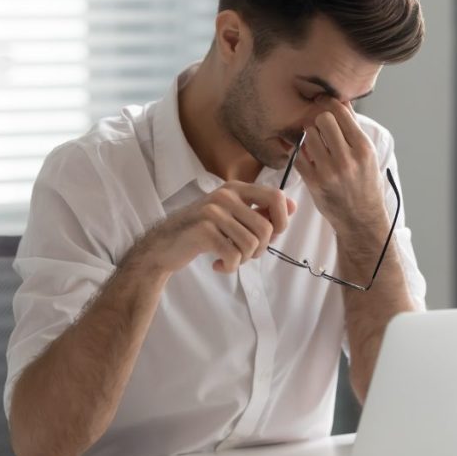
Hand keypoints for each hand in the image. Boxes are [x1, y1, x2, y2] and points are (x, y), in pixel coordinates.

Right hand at [142, 182, 295, 273]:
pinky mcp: (204, 231)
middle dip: (260, 249)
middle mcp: (225, 195)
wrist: (163, 246)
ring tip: (230, 258)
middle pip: (266, 228)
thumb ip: (260, 211)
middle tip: (244, 254)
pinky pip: (234, 255)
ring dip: (244, 259)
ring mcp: (213, 211)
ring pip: (251, 244)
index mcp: (235, 188)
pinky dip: (230, 267)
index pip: (276, 197)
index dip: (282, 220)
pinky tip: (218, 265)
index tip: (271, 235)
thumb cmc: (202, 231)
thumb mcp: (232, 216)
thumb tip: (293, 206)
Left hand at [293, 98, 387, 238]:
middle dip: (319, 119)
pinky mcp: (314, 182)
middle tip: (319, 125)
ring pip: (308, 136)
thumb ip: (353, 127)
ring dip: (309, 135)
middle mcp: (347, 159)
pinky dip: (301, 153)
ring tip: (315, 142)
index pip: (340, 112)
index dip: (329, 104)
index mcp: (363, 148)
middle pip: (322, 120)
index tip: (324, 103)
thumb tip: (341, 100)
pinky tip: (309, 156)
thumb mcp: (367, 154)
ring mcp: (329, 172)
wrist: (361, 217)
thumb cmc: (365, 182)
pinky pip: (299, 156)